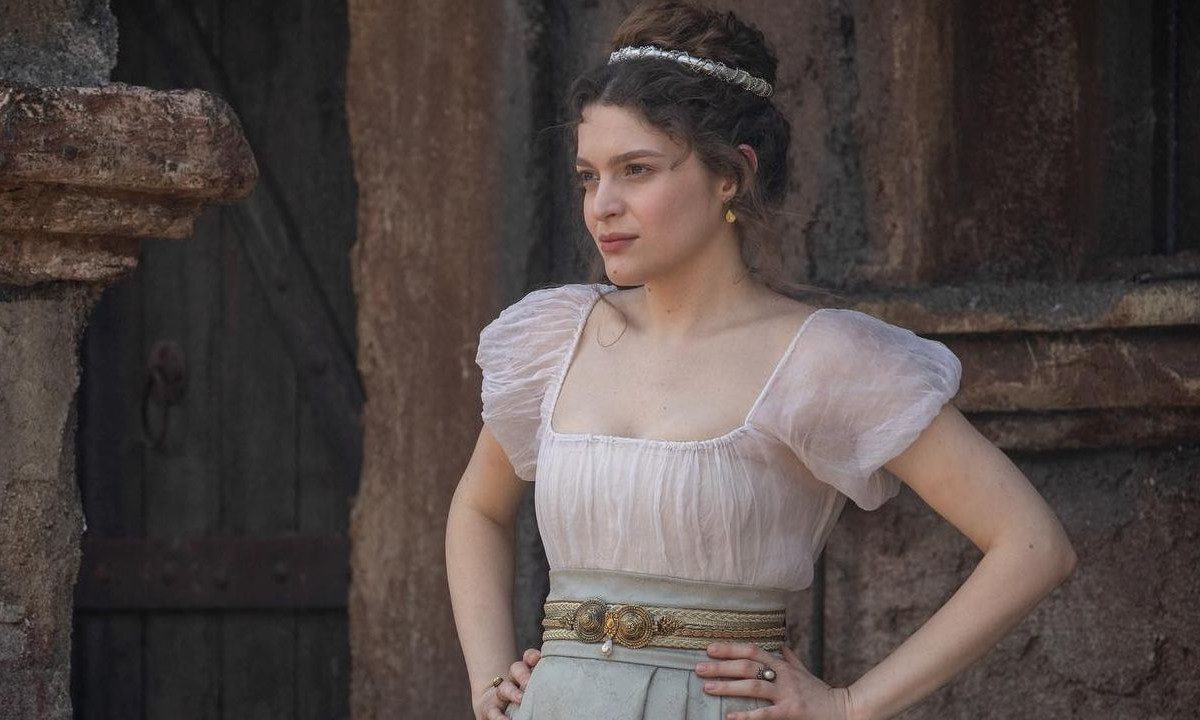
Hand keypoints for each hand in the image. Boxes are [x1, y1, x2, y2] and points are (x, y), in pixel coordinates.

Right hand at [474, 648, 541, 719]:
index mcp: (526, 673)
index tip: (538, 658)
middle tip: (530, 683)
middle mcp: (513, 680)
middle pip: (516, 668)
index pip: (528, 658)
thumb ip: (547, 685)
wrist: (495, 708)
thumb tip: (569, 689)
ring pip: (504, 687)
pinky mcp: (490, 708)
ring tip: (521, 700)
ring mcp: (501, 693)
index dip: (532, 656)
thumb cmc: (527, 700)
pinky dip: (499, 716)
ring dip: (512, 692)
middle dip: (523, 674)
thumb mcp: (537, 689)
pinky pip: (493, 710)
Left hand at [695, 642, 851, 719]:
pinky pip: (765, 714)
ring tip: (707, 687)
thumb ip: (790, 658)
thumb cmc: (820, 693)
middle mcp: (783, 676)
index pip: (752, 651)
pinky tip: (729, 717)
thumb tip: (781, 643)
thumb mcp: (804, 672)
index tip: (709, 648)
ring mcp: (787, 694)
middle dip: (721, 666)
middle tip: (698, 667)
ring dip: (727, 686)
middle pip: (747, 666)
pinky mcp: (791, 711)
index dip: (730, 648)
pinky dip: (746, 715)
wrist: (845, 709)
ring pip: (752, 686)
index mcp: (783, 665)